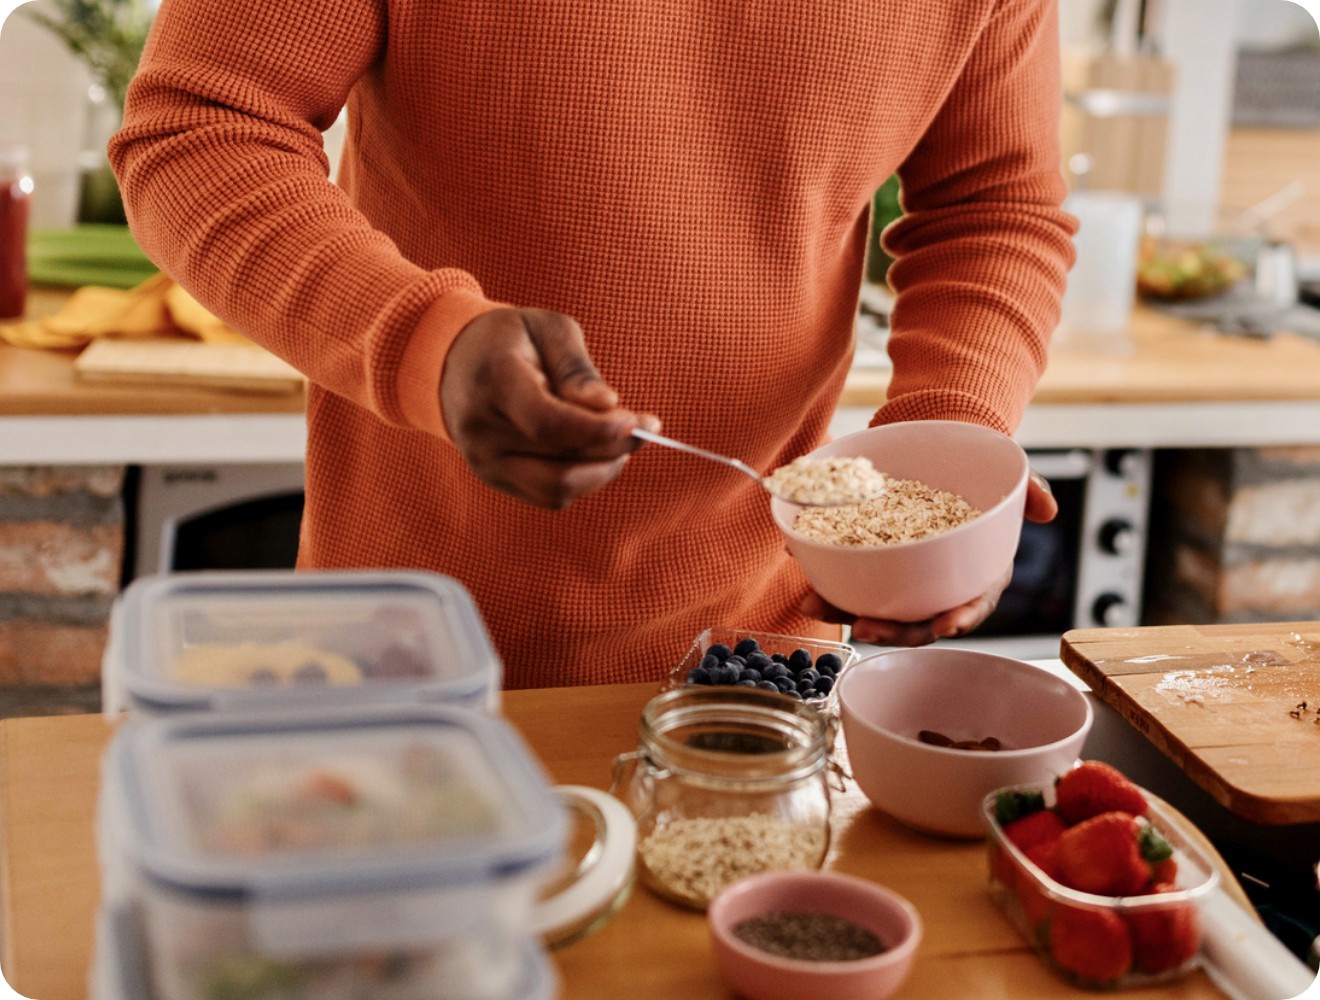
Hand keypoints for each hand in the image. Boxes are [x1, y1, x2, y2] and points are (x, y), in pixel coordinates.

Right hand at [441, 307, 658, 507]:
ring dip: (603, 470)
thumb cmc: (510, 339)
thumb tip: (608, 405)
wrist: (452, 361)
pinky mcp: (493, 479)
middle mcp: (482, 430)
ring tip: (622, 441)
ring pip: (559, 489)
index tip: (639, 421)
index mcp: (495, 382)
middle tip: (646, 427)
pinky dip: (583, 480)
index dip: (599, 430)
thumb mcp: (546, 329)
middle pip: (560, 463)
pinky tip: (595, 452)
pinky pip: (550, 496)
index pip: (548, 424)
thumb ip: (577, 368)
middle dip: (615, 449)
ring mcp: (484, 461)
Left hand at [800, 469, 1057, 644]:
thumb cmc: (981, 474)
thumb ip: (1031, 491)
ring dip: (848, 614)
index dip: (961, 619)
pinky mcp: (876, 565)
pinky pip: (854, 583)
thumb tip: (1048, 506)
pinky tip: (807, 585)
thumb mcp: (1009, 478)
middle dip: (893, 630)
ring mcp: (906, 579)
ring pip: (880, 608)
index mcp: (978, 572)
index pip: (974, 604)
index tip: (946, 626)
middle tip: (867, 627)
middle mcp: (940, 584)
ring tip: (818, 607)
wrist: (942, 453)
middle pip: (918, 620)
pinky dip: (830, 588)